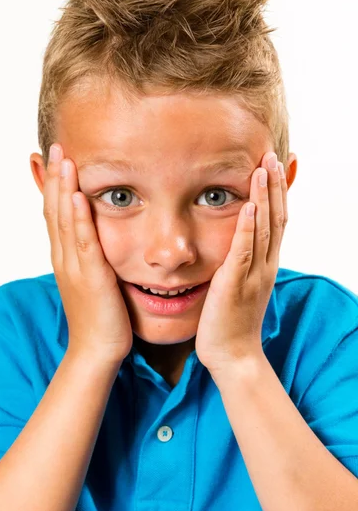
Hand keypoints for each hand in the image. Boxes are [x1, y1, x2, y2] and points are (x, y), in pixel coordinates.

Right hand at [43, 144, 133, 367]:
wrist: (96, 349)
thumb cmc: (99, 316)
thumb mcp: (91, 279)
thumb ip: (91, 257)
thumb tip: (94, 240)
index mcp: (65, 257)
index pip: (54, 214)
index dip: (52, 185)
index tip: (54, 158)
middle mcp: (64, 258)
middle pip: (54, 210)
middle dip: (54, 177)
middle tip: (54, 147)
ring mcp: (74, 266)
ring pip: (63, 221)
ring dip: (62, 188)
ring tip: (62, 159)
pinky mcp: (90, 277)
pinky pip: (82, 243)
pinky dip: (76, 219)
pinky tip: (75, 197)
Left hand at [195, 152, 287, 378]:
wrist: (233, 354)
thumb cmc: (232, 321)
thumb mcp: (241, 285)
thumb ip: (241, 261)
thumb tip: (237, 241)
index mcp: (265, 264)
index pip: (276, 221)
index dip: (278, 193)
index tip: (277, 166)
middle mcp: (265, 265)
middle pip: (276, 218)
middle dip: (275, 186)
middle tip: (273, 156)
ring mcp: (253, 274)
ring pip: (263, 229)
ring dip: (264, 197)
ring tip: (263, 168)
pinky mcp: (235, 284)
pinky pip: (244, 252)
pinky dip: (247, 228)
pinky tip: (249, 206)